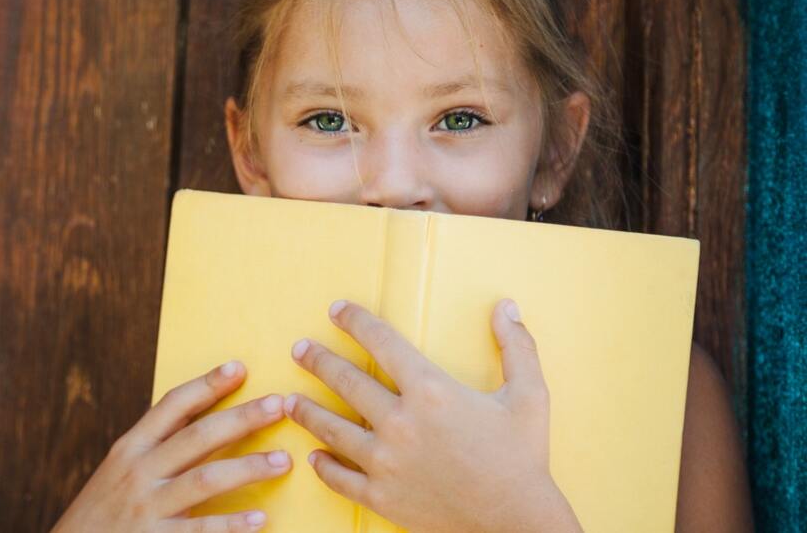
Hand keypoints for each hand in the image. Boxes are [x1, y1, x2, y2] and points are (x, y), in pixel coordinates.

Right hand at [52, 360, 290, 531]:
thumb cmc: (103, 512)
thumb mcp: (120, 471)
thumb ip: (156, 447)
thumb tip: (205, 421)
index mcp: (131, 448)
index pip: (172, 405)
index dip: (206, 384)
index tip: (240, 368)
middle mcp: (138, 472)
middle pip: (198, 436)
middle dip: (242, 418)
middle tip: (280, 404)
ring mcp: (146, 508)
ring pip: (204, 480)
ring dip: (247, 468)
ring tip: (283, 461)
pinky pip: (199, 532)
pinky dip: (230, 526)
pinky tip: (259, 520)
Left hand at [283, 299, 581, 532]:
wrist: (517, 522)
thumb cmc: (523, 457)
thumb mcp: (530, 396)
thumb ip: (517, 347)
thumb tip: (506, 306)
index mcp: (431, 391)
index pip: (382, 342)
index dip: (355, 321)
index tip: (337, 310)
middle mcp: (400, 422)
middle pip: (346, 381)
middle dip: (317, 360)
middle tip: (298, 349)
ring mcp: (386, 462)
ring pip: (332, 428)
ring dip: (306, 411)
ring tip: (288, 401)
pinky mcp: (382, 497)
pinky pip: (341, 478)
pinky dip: (324, 466)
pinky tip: (314, 456)